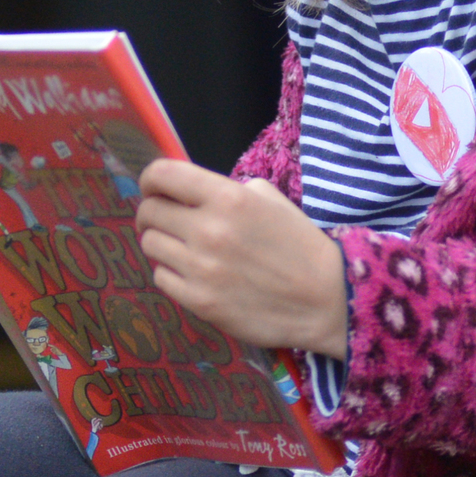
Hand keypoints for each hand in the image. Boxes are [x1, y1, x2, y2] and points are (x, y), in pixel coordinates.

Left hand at [137, 159, 347, 357]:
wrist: (326, 299)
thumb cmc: (300, 245)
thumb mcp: (270, 200)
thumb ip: (227, 189)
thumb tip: (190, 193)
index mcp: (228, 197)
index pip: (162, 174)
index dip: (150, 178)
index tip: (153, 187)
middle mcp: (208, 230)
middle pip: (149, 211)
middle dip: (152, 212)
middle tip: (165, 221)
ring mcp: (201, 268)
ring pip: (150, 245)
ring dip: (161, 243)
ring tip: (182, 248)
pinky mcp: (199, 301)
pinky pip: (161, 278)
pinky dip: (171, 273)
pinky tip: (191, 273)